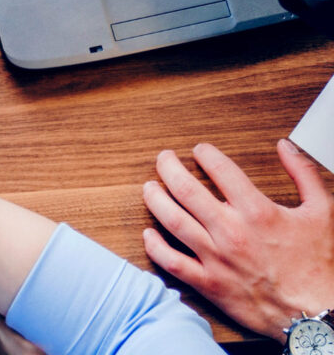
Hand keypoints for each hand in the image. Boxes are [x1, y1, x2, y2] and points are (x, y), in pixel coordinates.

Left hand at [142, 140, 333, 339]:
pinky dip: (155, 247)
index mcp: (257, 212)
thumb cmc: (319, 267)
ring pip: (173, 221)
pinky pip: (173, 263)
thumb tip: (285, 146)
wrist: (320, 318)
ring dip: (155, 199)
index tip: (199, 151)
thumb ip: (304, 174)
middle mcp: (232, 232)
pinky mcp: (211, 285)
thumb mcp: (322, 214)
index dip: (204, 153)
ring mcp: (218, 259)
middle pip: (185, 189)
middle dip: (168, 166)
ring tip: (150, 187)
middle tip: (164, 159)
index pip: (219, 168)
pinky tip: (149, 234)